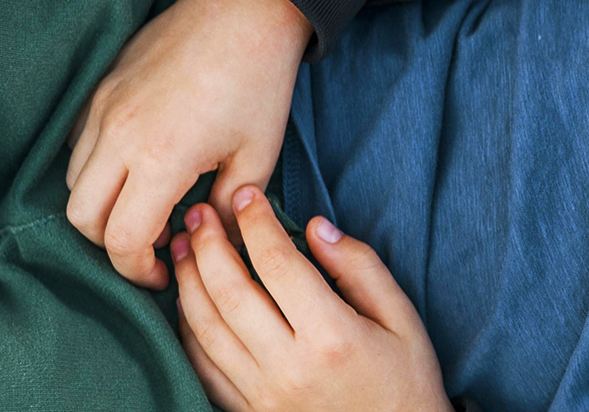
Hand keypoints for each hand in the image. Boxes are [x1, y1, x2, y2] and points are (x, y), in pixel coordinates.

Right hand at [67, 0, 312, 286]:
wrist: (246, 7)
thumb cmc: (260, 82)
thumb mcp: (258, 153)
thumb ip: (226, 208)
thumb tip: (206, 239)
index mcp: (161, 158)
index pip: (122, 239)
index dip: (137, 269)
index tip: (162, 274)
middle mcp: (118, 136)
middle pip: (82, 218)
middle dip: (111, 243)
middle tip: (150, 244)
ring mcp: (102, 109)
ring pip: (73, 182)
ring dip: (101, 206)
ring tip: (146, 205)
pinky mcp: (98, 89)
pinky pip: (76, 146)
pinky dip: (95, 169)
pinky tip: (136, 166)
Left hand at [171, 187, 449, 411]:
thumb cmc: (405, 382)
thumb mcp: (403, 319)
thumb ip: (361, 268)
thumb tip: (316, 228)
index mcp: (332, 336)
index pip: (279, 266)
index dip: (257, 224)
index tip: (246, 197)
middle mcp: (288, 365)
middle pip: (230, 293)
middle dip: (208, 246)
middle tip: (198, 213)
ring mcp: (261, 393)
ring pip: (205, 329)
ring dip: (187, 282)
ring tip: (183, 247)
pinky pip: (202, 367)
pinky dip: (186, 330)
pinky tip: (186, 303)